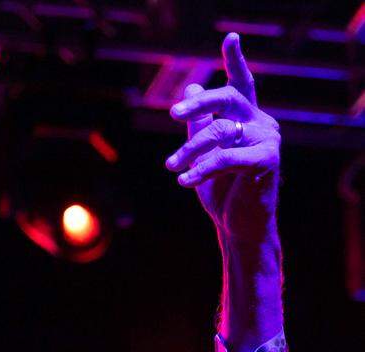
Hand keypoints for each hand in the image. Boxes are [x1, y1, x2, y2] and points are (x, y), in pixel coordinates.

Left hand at [165, 33, 279, 243]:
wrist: (238, 225)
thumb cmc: (221, 189)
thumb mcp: (204, 152)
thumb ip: (199, 123)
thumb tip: (189, 89)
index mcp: (246, 117)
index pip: (241, 84)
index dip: (235, 60)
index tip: (230, 37)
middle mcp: (260, 122)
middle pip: (228, 99)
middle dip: (199, 104)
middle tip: (173, 113)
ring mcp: (267, 140)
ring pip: (220, 132)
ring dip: (190, 149)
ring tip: (172, 166)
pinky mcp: (267, 161)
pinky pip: (227, 158)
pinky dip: (202, 168)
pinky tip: (184, 181)